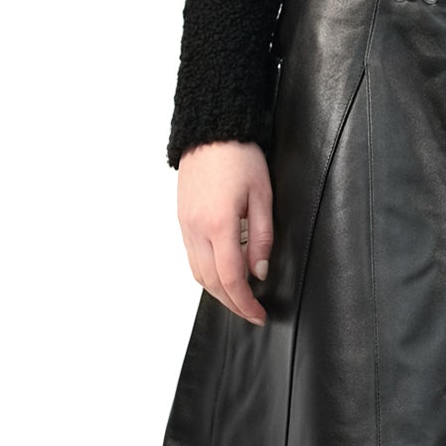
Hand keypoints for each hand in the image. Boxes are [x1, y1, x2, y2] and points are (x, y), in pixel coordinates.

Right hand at [176, 140, 273, 326]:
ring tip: (240, 297)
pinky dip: (206, 273)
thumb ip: (262, 237)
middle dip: (232, 303)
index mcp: (219, 225)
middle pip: (211, 283)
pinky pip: (191, 257)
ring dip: (218, 291)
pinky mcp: (182, 219)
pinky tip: (222, 273)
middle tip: (252, 313)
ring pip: (197, 273)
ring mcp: (185, 225)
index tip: (259, 315)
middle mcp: (196, 229)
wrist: (211, 130)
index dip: (245, 304)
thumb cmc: (240, 156)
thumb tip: (260, 272)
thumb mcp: (263, 196)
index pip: (231, 279)